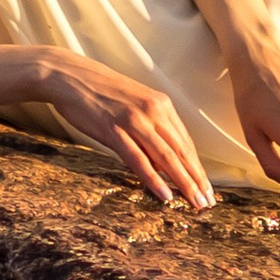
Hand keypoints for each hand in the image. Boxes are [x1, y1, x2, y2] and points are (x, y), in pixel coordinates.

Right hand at [31, 53, 215, 209]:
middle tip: (208, 203)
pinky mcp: (114, 129)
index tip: (207, 188)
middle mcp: (153, 111)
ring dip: (183, 183)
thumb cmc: (101, 92)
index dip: (198, 167)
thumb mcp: (134, 106)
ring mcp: (134, 120)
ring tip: (195, 204)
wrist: (70, 76)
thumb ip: (150, 129)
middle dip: (197, 179)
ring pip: (166, 157)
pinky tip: (165, 195)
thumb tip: (161, 160)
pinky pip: (138, 159)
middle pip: (181, 151)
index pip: (185, 142)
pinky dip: (153, 179)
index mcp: (161, 105)